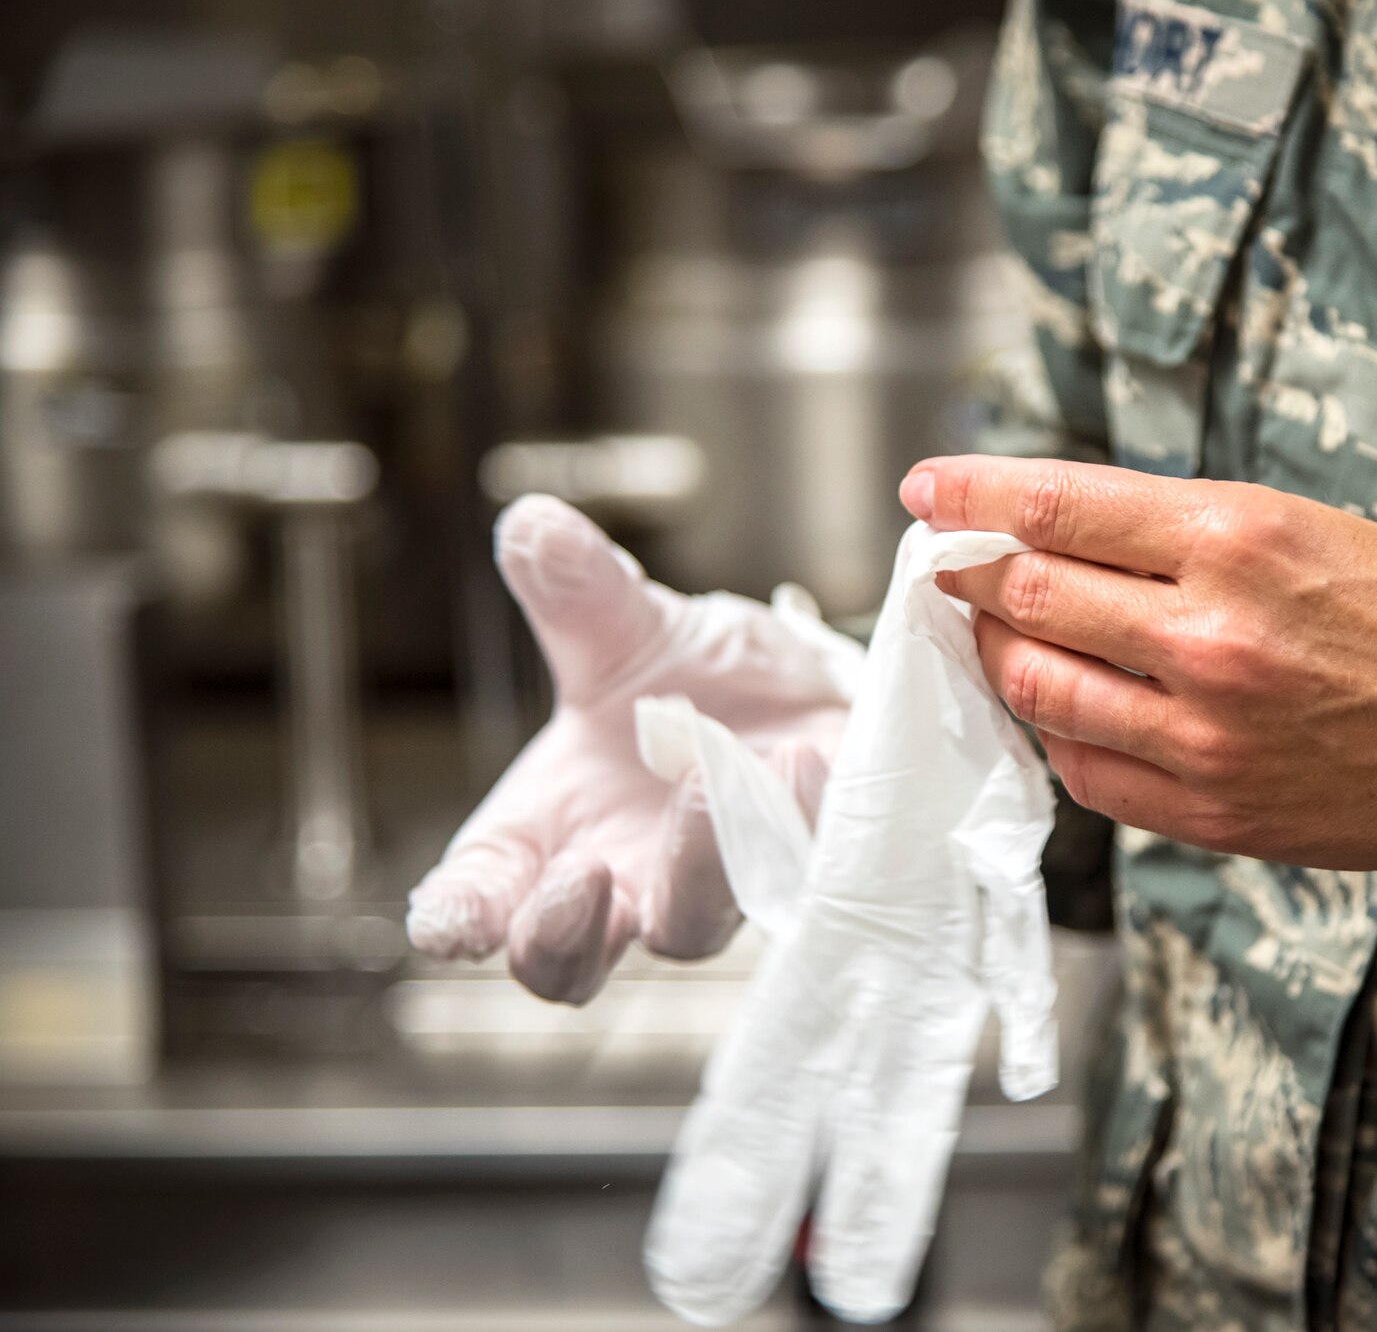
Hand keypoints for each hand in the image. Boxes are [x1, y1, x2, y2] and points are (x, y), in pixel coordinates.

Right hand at [405, 495, 856, 1002]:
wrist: (809, 686)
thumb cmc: (695, 680)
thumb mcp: (629, 628)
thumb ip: (577, 593)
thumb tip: (533, 526)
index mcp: (547, 833)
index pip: (476, 902)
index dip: (456, 919)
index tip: (451, 921)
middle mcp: (620, 881)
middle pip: (565, 967)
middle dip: (560, 934)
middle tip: (580, 875)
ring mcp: (711, 890)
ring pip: (688, 928)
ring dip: (694, 863)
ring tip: (711, 777)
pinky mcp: (800, 872)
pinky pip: (797, 875)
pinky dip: (795, 819)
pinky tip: (804, 760)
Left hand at [899, 457, 1376, 869]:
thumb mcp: (1312, 527)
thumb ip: (1182, 533)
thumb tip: (1061, 533)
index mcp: (1239, 536)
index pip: (1054, 505)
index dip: (969, 495)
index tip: (924, 492)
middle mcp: (1211, 632)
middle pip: (1027, 597)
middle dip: (969, 577)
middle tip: (949, 569)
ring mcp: (1207, 732)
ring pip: (1038, 690)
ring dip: (997, 658)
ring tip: (994, 639)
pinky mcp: (1215, 810)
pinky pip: (1087, 773)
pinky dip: (1057, 734)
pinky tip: (1064, 710)